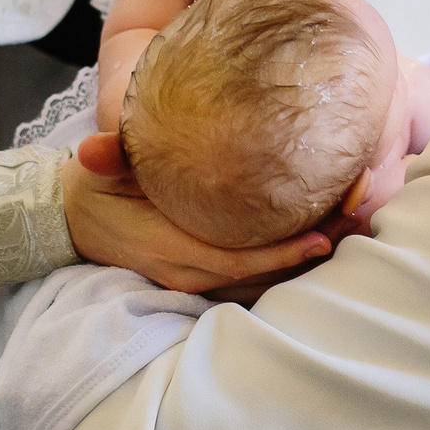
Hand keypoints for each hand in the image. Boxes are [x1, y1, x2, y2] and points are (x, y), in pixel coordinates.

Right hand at [62, 134, 327, 293]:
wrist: (73, 221)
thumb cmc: (94, 189)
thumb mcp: (98, 170)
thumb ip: (107, 157)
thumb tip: (91, 149)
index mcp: (167, 248)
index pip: (235, 258)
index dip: (281, 252)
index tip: (323, 236)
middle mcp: (186, 272)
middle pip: (260, 274)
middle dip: (309, 254)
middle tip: (355, 221)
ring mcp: (195, 280)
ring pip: (261, 280)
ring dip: (305, 259)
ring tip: (351, 226)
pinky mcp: (202, 277)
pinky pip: (252, 277)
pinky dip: (287, 261)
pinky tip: (322, 235)